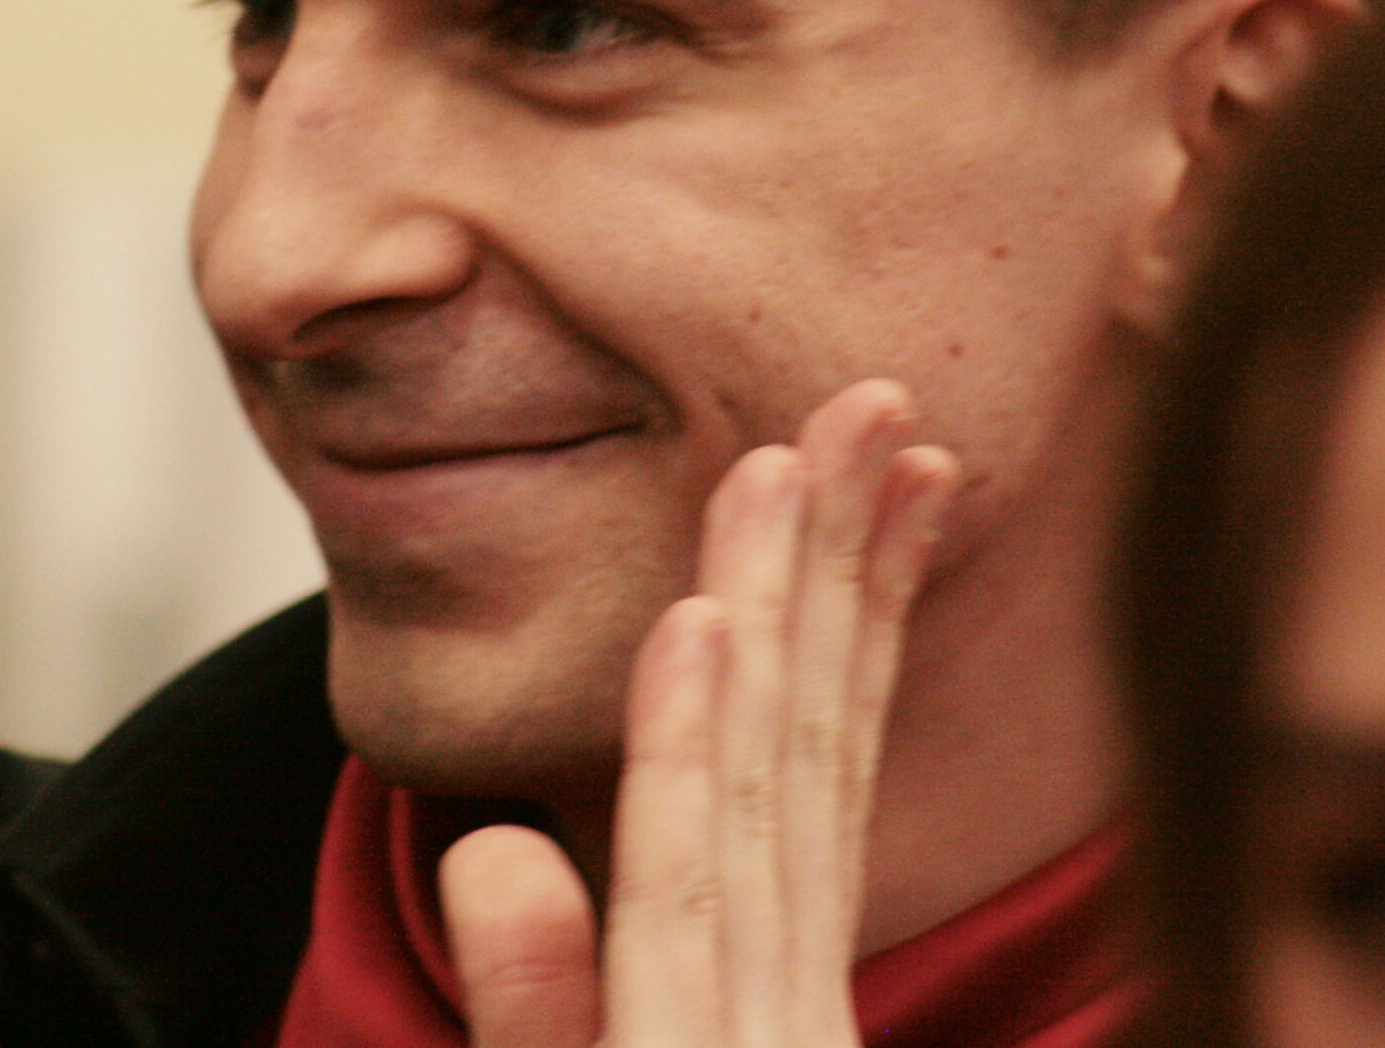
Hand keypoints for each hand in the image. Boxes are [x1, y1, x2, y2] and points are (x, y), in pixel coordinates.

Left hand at [440, 379, 958, 1047]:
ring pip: (753, 788)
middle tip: (874, 401)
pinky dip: (691, 761)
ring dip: (775, 609)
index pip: (812, 777)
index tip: (896, 483)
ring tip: (782, 457)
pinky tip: (703, 624)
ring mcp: (743, 1042)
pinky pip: (675, 901)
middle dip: (841, 565)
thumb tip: (488, 856)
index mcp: (762, 993)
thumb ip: (534, 997)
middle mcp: (772, 997)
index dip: (857, 621)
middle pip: (803, 746)